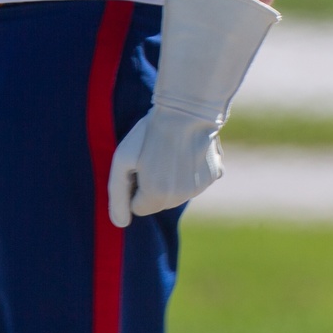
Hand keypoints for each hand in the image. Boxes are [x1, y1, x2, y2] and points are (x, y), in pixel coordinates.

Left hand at [107, 0, 279, 227]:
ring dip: (173, 176)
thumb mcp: (122, 159)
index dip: (135, 184)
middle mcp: (180, 198)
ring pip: (179, 191)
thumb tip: (120, 224)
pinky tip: (189, 147)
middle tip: (154, 154)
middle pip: (159, 200)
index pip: (138, 206)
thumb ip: (117, 195)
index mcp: (156, 196)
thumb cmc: (149, 132)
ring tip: (172, 148)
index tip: (138, 163)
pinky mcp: (215, 174)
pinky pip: (198, 179)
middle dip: (154, 183)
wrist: (188, 108)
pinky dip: (193, 168)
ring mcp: (200, 187)